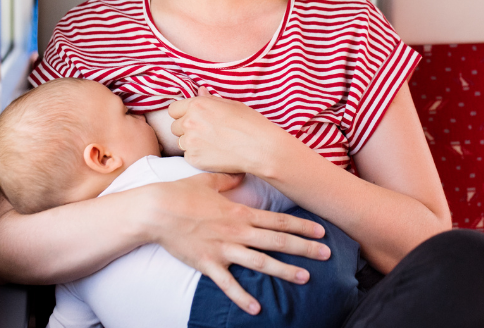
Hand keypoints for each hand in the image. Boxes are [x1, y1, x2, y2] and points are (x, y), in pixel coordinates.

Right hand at [148, 172, 330, 314]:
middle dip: (304, 248)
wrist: (156, 210)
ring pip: (260, 262)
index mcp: (240, 212)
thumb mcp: (209, 180)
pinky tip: (256, 308)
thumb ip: (229, 180)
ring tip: (305, 278)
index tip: (321, 232)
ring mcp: (223, 249)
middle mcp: (237, 231)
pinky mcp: (207, 264)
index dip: (302, 226)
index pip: (278, 220)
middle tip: (327, 255)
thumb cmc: (181, 193)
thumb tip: (241, 175)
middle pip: (277, 241)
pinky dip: (242, 297)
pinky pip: (228, 284)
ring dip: (284, 271)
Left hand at [169, 87, 295, 174]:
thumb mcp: (231, 104)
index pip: (173, 109)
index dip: (183, 113)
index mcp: (197, 105)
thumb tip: (200, 91)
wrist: (260, 148)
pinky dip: (198, 156)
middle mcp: (190, 122)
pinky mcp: (194, 159)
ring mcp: (190, 142)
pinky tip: (214, 154)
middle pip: (174, 127)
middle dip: (186, 129)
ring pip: (181, 142)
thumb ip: (210, 99)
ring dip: (192, 143)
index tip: (193, 118)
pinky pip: (188, 156)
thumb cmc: (250, 123)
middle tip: (205, 132)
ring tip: (212, 144)